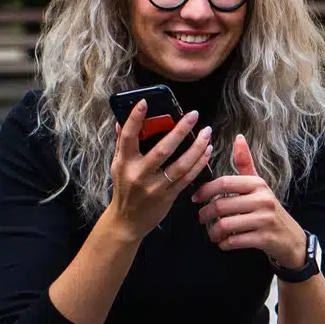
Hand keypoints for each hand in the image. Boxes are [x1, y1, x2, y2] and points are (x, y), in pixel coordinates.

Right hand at [107, 101, 213, 241]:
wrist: (127, 221)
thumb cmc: (124, 189)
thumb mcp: (117, 166)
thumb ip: (121, 144)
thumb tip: (120, 121)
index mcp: (124, 163)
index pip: (128, 137)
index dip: (135, 119)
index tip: (145, 102)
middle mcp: (139, 174)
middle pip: (162, 149)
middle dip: (180, 130)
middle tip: (193, 115)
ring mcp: (155, 187)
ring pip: (180, 165)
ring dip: (196, 147)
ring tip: (206, 133)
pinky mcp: (168, 197)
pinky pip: (187, 178)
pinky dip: (199, 164)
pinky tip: (207, 151)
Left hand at [193, 136, 308, 269]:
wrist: (291, 238)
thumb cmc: (269, 209)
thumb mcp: (259, 185)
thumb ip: (246, 163)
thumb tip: (239, 137)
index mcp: (258, 184)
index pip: (224, 183)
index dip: (205, 190)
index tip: (195, 198)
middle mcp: (263, 199)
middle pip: (221, 205)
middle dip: (205, 214)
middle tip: (201, 218)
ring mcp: (265, 219)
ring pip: (226, 225)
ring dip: (213, 232)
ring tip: (212, 234)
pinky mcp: (265, 238)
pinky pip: (235, 241)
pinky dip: (224, 244)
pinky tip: (223, 243)